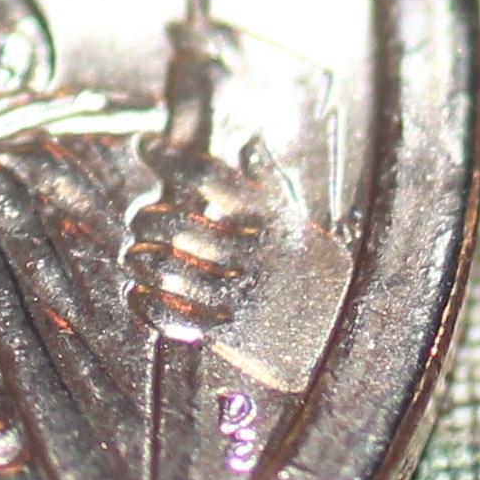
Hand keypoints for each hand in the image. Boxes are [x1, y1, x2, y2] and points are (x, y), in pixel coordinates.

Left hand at [127, 136, 346, 387]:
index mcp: (275, 219)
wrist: (343, 336)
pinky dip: (147, 300)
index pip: (212, 177)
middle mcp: (262, 253)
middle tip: (140, 219)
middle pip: (180, 225)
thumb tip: (249, 142)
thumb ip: (269, 185)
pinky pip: (175, 314)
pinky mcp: (236, 334)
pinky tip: (139, 291)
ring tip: (137, 254)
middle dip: (149, 219)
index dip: (172, 157)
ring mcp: (249, 295)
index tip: (144, 143)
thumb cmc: (309, 271)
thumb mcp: (297, 225)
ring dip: (142, 258)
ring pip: (170, 269)